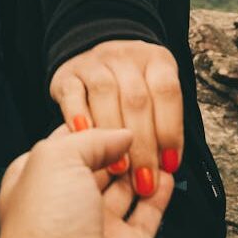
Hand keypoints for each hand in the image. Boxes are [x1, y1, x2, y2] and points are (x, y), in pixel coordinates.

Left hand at [0, 123, 173, 237]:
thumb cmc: (43, 230)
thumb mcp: (57, 161)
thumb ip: (90, 139)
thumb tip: (119, 133)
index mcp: (38, 177)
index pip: (70, 140)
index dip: (93, 123)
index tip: (117, 107)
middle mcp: (65, 202)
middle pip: (99, 163)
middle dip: (119, 145)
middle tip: (141, 125)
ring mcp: (96, 225)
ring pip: (125, 187)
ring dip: (141, 165)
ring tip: (156, 145)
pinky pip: (147, 213)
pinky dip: (160, 193)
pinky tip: (165, 174)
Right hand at [48, 39, 183, 197]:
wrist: (96, 62)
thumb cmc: (131, 92)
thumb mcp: (156, 97)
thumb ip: (162, 125)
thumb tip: (167, 166)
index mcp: (155, 60)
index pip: (167, 91)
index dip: (170, 129)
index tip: (169, 164)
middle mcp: (125, 56)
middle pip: (136, 98)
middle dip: (142, 144)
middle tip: (144, 181)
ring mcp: (95, 62)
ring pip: (105, 92)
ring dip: (112, 133)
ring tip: (118, 169)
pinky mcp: (66, 74)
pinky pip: (72, 94)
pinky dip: (78, 117)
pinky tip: (85, 140)